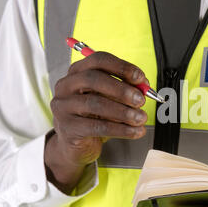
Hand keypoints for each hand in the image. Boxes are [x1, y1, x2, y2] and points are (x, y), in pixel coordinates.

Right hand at [45, 52, 148, 193]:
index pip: (98, 60)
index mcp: (77, 72)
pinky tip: (135, 132)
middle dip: (121, 89)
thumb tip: (144, 87)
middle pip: (93, 79)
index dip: (122, 67)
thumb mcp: (110, 100)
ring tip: (141, 118)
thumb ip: (125, 90)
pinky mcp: (67, 128)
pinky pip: (97, 127)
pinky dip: (121, 129)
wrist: (75, 146)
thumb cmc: (94, 117)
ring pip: (95, 104)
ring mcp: (63, 107)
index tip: (140, 78)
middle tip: (140, 100)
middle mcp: (66, 86)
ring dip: (124, 112)